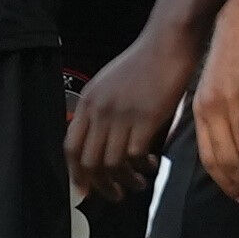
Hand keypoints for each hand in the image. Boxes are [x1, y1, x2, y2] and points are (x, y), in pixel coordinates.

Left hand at [67, 21, 197, 200]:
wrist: (167, 43)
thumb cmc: (143, 63)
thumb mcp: (109, 84)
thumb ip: (100, 110)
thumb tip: (98, 142)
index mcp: (87, 101)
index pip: (70, 147)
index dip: (76, 173)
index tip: (86, 189)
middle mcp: (99, 110)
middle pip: (89, 161)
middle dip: (101, 185)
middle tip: (116, 194)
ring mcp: (121, 115)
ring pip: (112, 164)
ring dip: (125, 181)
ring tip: (138, 184)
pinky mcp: (145, 118)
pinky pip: (135, 156)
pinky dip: (142, 167)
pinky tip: (152, 165)